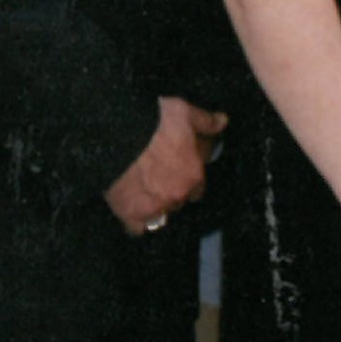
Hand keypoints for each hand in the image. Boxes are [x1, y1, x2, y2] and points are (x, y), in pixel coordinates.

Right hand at [103, 97, 218, 233]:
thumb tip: (222, 122)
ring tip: (140, 190)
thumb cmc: (153, 122)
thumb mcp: (183, 113)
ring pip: (159, 214)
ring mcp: (154, 207)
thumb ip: (204, 121)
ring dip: (154, 205)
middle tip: (156, 176)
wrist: (118, 134)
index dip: (187, 177)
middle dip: (170, 191)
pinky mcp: (131, 213)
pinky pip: (136, 228)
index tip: (176, 168)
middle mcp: (177, 196)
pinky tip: (130, 210)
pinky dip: (134, 222)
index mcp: (194, 176)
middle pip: (178, 201)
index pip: (197, 187)